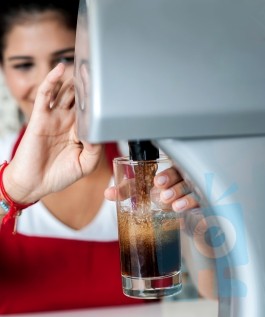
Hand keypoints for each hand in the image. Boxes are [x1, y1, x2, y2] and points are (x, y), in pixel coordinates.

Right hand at [3, 63, 101, 203]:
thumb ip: (95, 149)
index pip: (92, 112)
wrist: (34, 183)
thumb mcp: (85, 166)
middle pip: (80, 98)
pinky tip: (60, 69)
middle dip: (89, 86)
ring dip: (74, 80)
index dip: (100, 101)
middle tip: (99, 71)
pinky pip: (45, 94)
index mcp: (80, 132)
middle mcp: (68, 122)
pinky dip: (52, 80)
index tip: (111, 89)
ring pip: (65, 92)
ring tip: (85, 66)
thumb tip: (98, 131)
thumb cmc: (58, 176)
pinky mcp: (39, 116)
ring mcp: (54, 117)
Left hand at [104, 166, 197, 210]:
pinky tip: (185, 213)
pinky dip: (194, 208)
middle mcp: (187, 181)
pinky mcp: (204, 206)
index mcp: (173, 174)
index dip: (166, 175)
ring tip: (173, 205)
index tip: (156, 182)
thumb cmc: (165, 204)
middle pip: (184, 178)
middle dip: (173, 185)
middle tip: (162, 195)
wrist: (185, 224)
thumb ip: (129, 191)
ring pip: (193, 190)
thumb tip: (108, 193)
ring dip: (182, 197)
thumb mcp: (145, 195)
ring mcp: (197, 193)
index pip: (171, 170)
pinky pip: (203, 205)